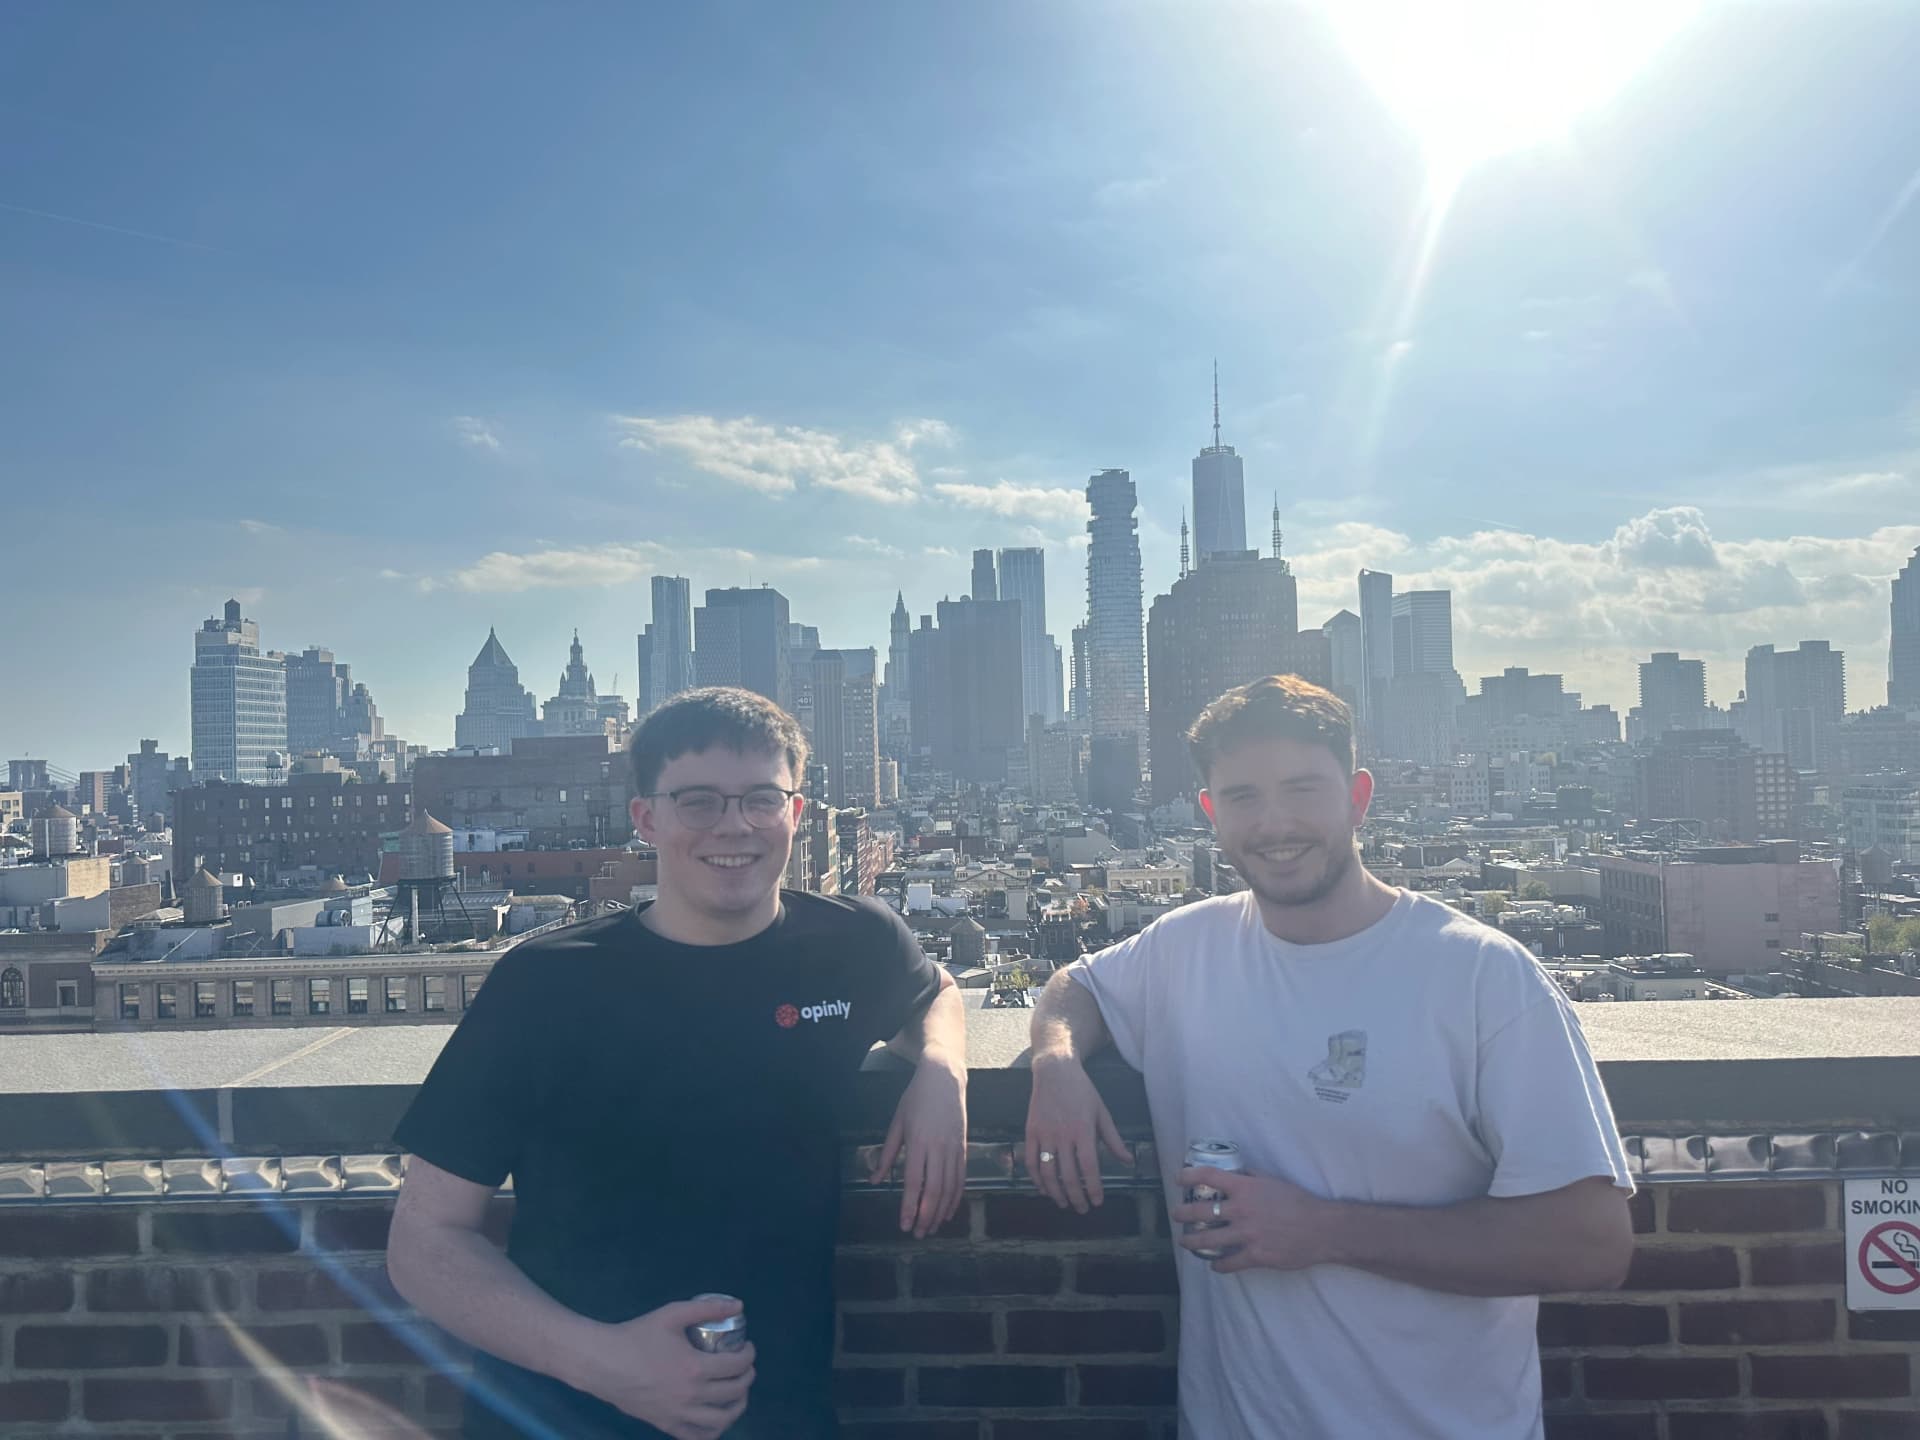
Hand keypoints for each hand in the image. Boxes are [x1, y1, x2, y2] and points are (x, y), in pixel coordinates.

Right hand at [567, 1296, 755, 1439]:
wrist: (604, 1363)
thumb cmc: (637, 1336)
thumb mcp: (672, 1314)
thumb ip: (707, 1308)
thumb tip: (738, 1305)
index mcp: (695, 1368)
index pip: (737, 1366)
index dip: (749, 1355)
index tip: (747, 1348)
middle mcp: (691, 1397)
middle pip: (735, 1393)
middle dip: (747, 1378)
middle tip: (744, 1367)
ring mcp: (679, 1415)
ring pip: (721, 1421)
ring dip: (737, 1407)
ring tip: (737, 1394)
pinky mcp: (666, 1425)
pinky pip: (697, 1437)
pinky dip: (713, 1430)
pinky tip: (716, 1417)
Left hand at [871, 1056, 966, 1236]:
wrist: (945, 1078)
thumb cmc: (916, 1098)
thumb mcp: (896, 1123)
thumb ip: (887, 1154)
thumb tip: (875, 1180)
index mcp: (918, 1142)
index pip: (914, 1183)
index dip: (910, 1207)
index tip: (905, 1225)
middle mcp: (939, 1148)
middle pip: (934, 1191)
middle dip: (926, 1216)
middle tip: (919, 1234)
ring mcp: (954, 1148)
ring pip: (950, 1188)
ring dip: (942, 1211)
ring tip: (933, 1227)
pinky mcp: (964, 1147)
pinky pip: (961, 1178)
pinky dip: (956, 1197)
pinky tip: (949, 1210)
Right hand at [1024, 1053, 1130, 1212]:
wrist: (1055, 1071)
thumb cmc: (1082, 1090)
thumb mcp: (1102, 1112)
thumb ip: (1113, 1139)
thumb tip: (1127, 1161)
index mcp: (1083, 1130)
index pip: (1089, 1167)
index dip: (1093, 1188)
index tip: (1097, 1202)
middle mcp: (1063, 1135)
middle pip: (1068, 1175)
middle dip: (1076, 1197)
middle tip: (1082, 1209)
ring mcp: (1044, 1134)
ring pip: (1047, 1172)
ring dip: (1056, 1193)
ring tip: (1064, 1203)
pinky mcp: (1031, 1132)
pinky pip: (1031, 1161)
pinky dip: (1036, 1179)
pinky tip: (1044, 1188)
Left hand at [1171, 1166, 1340, 1274]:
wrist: (1321, 1228)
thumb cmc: (1299, 1201)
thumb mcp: (1273, 1181)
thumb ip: (1251, 1177)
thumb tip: (1235, 1174)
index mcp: (1245, 1188)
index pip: (1209, 1176)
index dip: (1189, 1176)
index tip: (1178, 1179)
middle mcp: (1241, 1210)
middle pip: (1200, 1211)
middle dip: (1182, 1213)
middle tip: (1175, 1215)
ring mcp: (1246, 1235)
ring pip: (1208, 1240)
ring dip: (1191, 1241)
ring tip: (1183, 1242)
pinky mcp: (1255, 1256)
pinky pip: (1229, 1263)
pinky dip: (1218, 1265)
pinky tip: (1214, 1265)